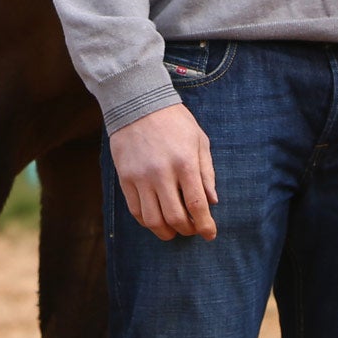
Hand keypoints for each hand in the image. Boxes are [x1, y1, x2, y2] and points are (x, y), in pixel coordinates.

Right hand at [108, 103, 217, 240]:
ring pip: (153, 220)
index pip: (197, 205)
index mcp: (185, 162)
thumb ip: (207, 172)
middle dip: (187, 230)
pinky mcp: (125, 178)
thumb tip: (213, 201)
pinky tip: (156, 218)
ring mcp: (140, 177)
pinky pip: (135, 210)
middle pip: (175, 217)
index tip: (210, 234)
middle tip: (192, 229)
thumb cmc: (174, 121)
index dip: (205, 225)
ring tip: (174, 229)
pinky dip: (147, 222)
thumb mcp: (199, 140)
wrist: (137, 103)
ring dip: (166, 232)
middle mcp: (162, 172)